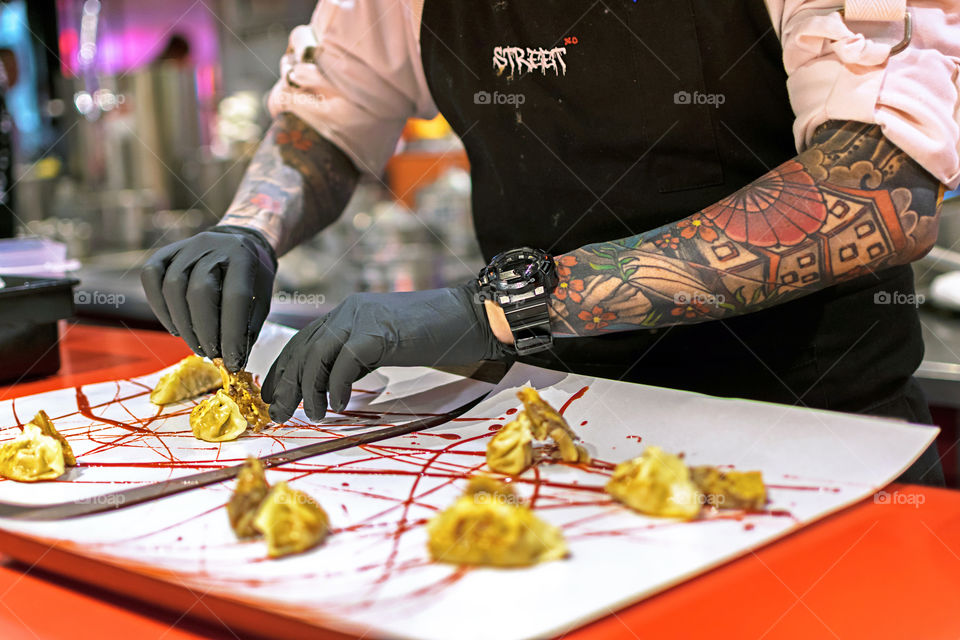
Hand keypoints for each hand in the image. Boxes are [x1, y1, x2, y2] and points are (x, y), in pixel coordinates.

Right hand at [140, 225, 276, 370]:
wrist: (238, 242)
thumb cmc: (251, 278)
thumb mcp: (260, 299)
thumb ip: (247, 328)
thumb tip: (232, 362)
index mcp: (243, 256)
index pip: (236, 297)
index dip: (232, 334)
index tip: (232, 361)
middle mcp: (212, 245)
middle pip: (199, 292)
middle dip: (204, 330)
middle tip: (211, 354)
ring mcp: (186, 246)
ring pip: (173, 287)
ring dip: (182, 324)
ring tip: (196, 344)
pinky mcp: (166, 252)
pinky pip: (151, 277)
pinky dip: (159, 307)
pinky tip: (175, 327)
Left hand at [261, 282, 507, 422]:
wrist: (471, 316)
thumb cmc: (435, 334)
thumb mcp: (385, 344)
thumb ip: (359, 357)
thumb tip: (332, 385)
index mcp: (348, 313)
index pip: (304, 341)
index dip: (285, 369)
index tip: (275, 396)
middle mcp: (348, 311)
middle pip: (303, 348)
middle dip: (287, 383)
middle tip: (279, 413)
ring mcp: (362, 319)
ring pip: (317, 355)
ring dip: (309, 389)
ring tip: (312, 416)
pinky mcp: (378, 333)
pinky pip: (345, 363)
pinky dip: (337, 386)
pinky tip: (340, 405)